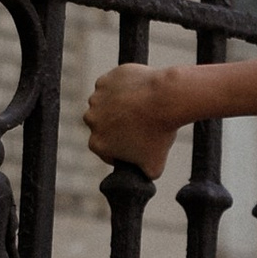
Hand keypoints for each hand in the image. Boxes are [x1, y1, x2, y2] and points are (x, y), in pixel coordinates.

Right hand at [85, 62, 184, 179]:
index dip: (120, 149)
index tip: (134, 145)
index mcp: (96, 143)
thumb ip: (143, 175)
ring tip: (140, 107)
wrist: (165, 100)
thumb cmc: (160, 134)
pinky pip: (113, 85)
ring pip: (106, 103)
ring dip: (117, 106)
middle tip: (139, 125)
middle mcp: (91, 120)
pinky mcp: (106, 79)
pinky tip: (138, 92)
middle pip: (103, 125)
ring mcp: (97, 98)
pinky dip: (122, 88)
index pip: (105, 150)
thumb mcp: (154, 167)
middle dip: (116, 126)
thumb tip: (142, 177)